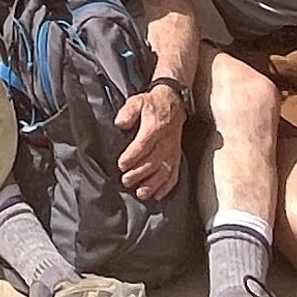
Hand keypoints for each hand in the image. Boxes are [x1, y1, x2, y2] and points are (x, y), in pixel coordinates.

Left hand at [115, 85, 183, 201]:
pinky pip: (174, 174)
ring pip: (164, 171)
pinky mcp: (176, 157)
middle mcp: (166, 142)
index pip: (143, 145)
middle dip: (139, 173)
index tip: (122, 165)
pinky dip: (167, 186)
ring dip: (152, 183)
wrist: (173, 104)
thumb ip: (128, 112)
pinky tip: (158, 195)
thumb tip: (120, 123)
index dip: (132, 156)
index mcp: (155, 128)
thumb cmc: (152, 105)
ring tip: (141, 193)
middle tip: (126, 181)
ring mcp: (172, 151)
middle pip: (153, 161)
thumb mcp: (137, 101)